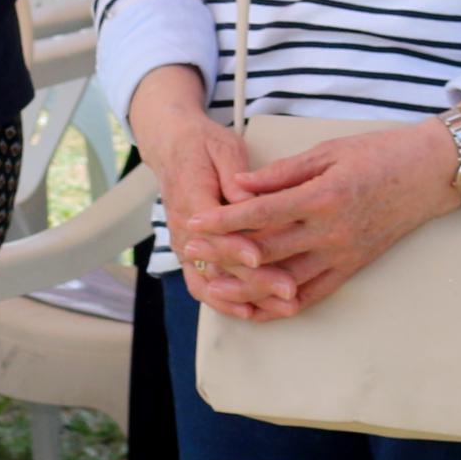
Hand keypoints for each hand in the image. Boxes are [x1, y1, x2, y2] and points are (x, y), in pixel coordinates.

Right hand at [128, 73, 283, 317]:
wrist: (172, 148)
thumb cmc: (204, 146)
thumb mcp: (223, 148)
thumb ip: (237, 177)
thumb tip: (251, 202)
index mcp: (192, 198)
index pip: (213, 230)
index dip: (236, 246)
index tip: (260, 257)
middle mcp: (184, 229)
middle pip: (218, 264)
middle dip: (254, 280)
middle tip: (288, 290)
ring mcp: (185, 246)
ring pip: (211, 282)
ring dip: (246, 298)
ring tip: (281, 307)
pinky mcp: (191, 255)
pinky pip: (204, 286)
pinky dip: (226, 303)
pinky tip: (254, 313)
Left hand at [176, 119, 460, 316]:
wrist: (429, 175)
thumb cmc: (378, 154)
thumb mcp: (327, 151)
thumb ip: (280, 173)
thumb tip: (238, 186)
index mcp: (322, 197)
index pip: (261, 214)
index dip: (223, 220)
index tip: (193, 221)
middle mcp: (331, 233)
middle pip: (266, 252)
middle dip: (224, 254)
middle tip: (190, 253)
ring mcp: (342, 256)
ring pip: (284, 283)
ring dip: (245, 287)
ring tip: (212, 285)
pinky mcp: (351, 269)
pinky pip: (311, 295)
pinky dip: (280, 304)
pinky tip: (254, 304)